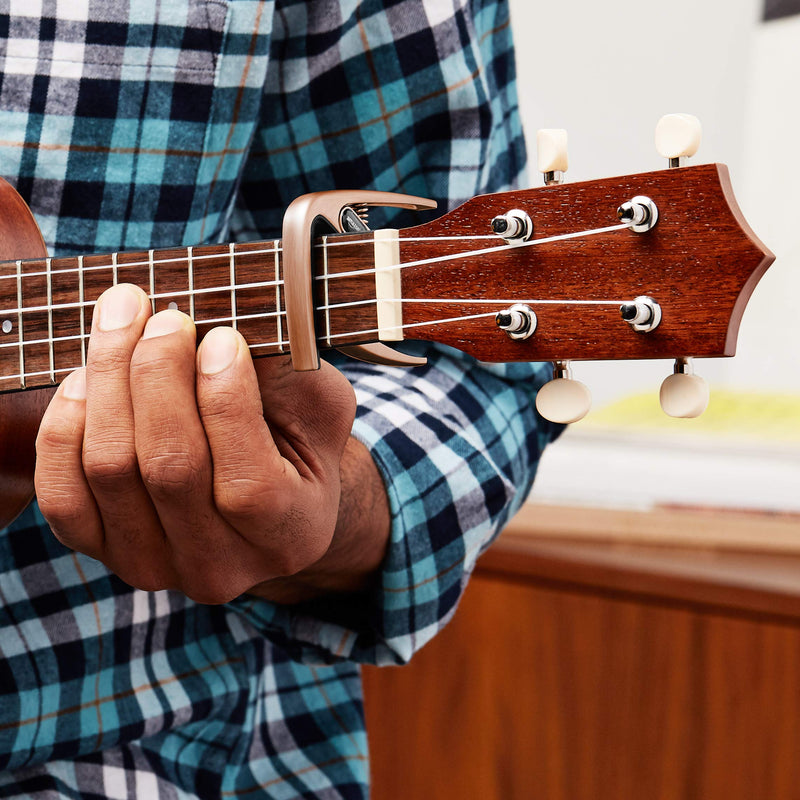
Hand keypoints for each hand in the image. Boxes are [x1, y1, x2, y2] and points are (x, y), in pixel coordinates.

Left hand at [34, 284, 387, 603]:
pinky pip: (61, 492)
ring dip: (110, 382)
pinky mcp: (99, 551)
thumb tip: (224, 333)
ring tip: (125, 325)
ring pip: (110, 470)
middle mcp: (220, 568)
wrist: (259, 492)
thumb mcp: (320, 408)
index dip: (228, 404)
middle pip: (169, 469)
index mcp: (289, 537)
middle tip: (165, 317)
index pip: (251, 486)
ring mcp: (153, 566)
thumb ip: (294, 378)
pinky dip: (66, 424)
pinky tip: (89, 378)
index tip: (220, 336)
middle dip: (160, 376)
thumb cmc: (295, 440)